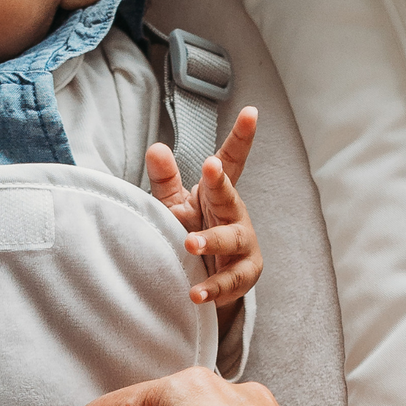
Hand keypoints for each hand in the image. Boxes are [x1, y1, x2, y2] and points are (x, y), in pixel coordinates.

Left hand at [147, 107, 263, 307]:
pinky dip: (213, 288)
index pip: (230, 161)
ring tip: (190, 244)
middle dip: (220, 184)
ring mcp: (243, 246)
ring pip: (231, 240)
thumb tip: (155, 148)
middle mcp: (235, 215)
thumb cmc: (190, 234)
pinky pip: (229, 281)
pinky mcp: (243, 276)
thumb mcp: (174, 206)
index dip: (241, 137)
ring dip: (211, 241)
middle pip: (229, 196)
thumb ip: (165, 180)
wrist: (205, 280)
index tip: (251, 112)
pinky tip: (196, 293)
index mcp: (219, 193)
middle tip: (209, 169)